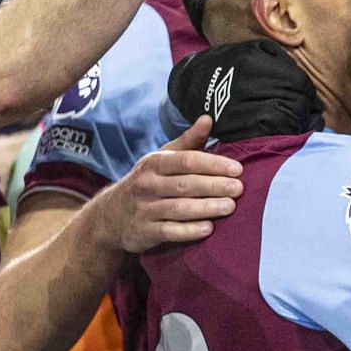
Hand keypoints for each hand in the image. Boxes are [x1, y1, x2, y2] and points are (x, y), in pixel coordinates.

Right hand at [95, 116, 244, 253]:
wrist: (111, 215)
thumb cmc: (148, 181)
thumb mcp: (162, 158)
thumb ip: (188, 142)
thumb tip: (208, 118)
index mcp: (154, 163)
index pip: (186, 160)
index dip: (212, 164)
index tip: (237, 169)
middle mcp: (148, 185)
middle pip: (185, 184)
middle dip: (214, 186)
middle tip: (239, 188)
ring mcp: (145, 209)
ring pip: (178, 208)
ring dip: (205, 207)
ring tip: (230, 207)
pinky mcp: (145, 232)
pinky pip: (169, 231)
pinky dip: (189, 231)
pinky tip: (208, 229)